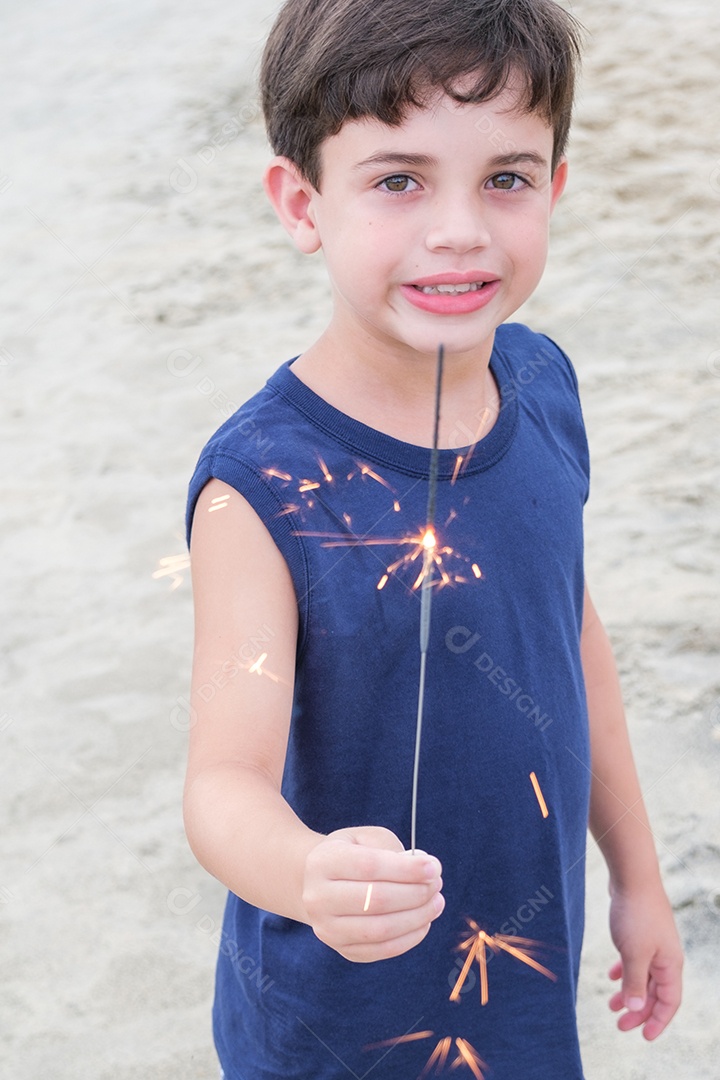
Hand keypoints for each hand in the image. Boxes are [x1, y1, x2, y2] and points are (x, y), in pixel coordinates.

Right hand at [302, 826, 443, 961]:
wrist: (319, 884)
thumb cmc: (352, 855)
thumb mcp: (366, 838)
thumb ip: (393, 850)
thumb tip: (426, 870)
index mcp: (323, 861)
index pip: (369, 866)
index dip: (406, 869)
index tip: (433, 867)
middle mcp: (318, 898)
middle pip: (376, 900)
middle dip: (416, 893)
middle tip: (437, 884)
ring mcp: (327, 929)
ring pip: (381, 929)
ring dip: (417, 917)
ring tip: (436, 903)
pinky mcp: (342, 950)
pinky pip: (382, 950)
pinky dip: (410, 937)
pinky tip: (424, 921)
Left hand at [607, 883, 682, 1038]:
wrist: (632, 877)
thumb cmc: (635, 915)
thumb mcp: (634, 954)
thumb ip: (635, 983)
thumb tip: (635, 1008)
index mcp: (670, 965)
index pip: (670, 1002)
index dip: (658, 1021)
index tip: (643, 1036)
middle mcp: (666, 956)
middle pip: (655, 992)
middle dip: (639, 1010)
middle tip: (619, 1025)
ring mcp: (653, 943)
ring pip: (643, 976)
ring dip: (629, 992)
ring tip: (612, 1005)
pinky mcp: (640, 932)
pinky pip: (635, 959)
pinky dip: (625, 970)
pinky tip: (611, 975)